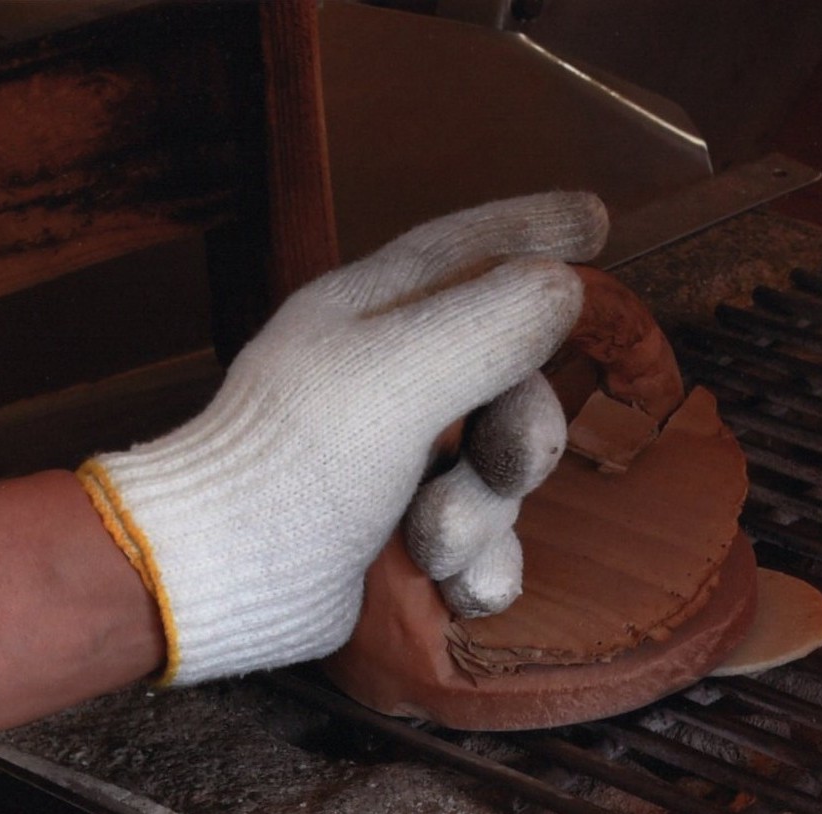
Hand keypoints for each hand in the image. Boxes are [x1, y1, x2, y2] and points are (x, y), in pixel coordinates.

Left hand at [80, 192, 607, 685]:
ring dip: (481, 517)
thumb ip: (489, 325)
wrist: (225, 584)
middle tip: (507, 463)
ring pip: (500, 474)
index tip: (596, 220)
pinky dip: (477, 569)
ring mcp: (395, 462)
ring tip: (429, 541)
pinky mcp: (399, 535)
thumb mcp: (399, 374)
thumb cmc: (296, 463)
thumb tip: (565, 285)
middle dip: (521, 433)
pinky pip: (485, 545)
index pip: (467, 251)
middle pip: (511, 381)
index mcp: (374, 315)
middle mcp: (388, 379)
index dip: (533, 228)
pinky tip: (451, 586)